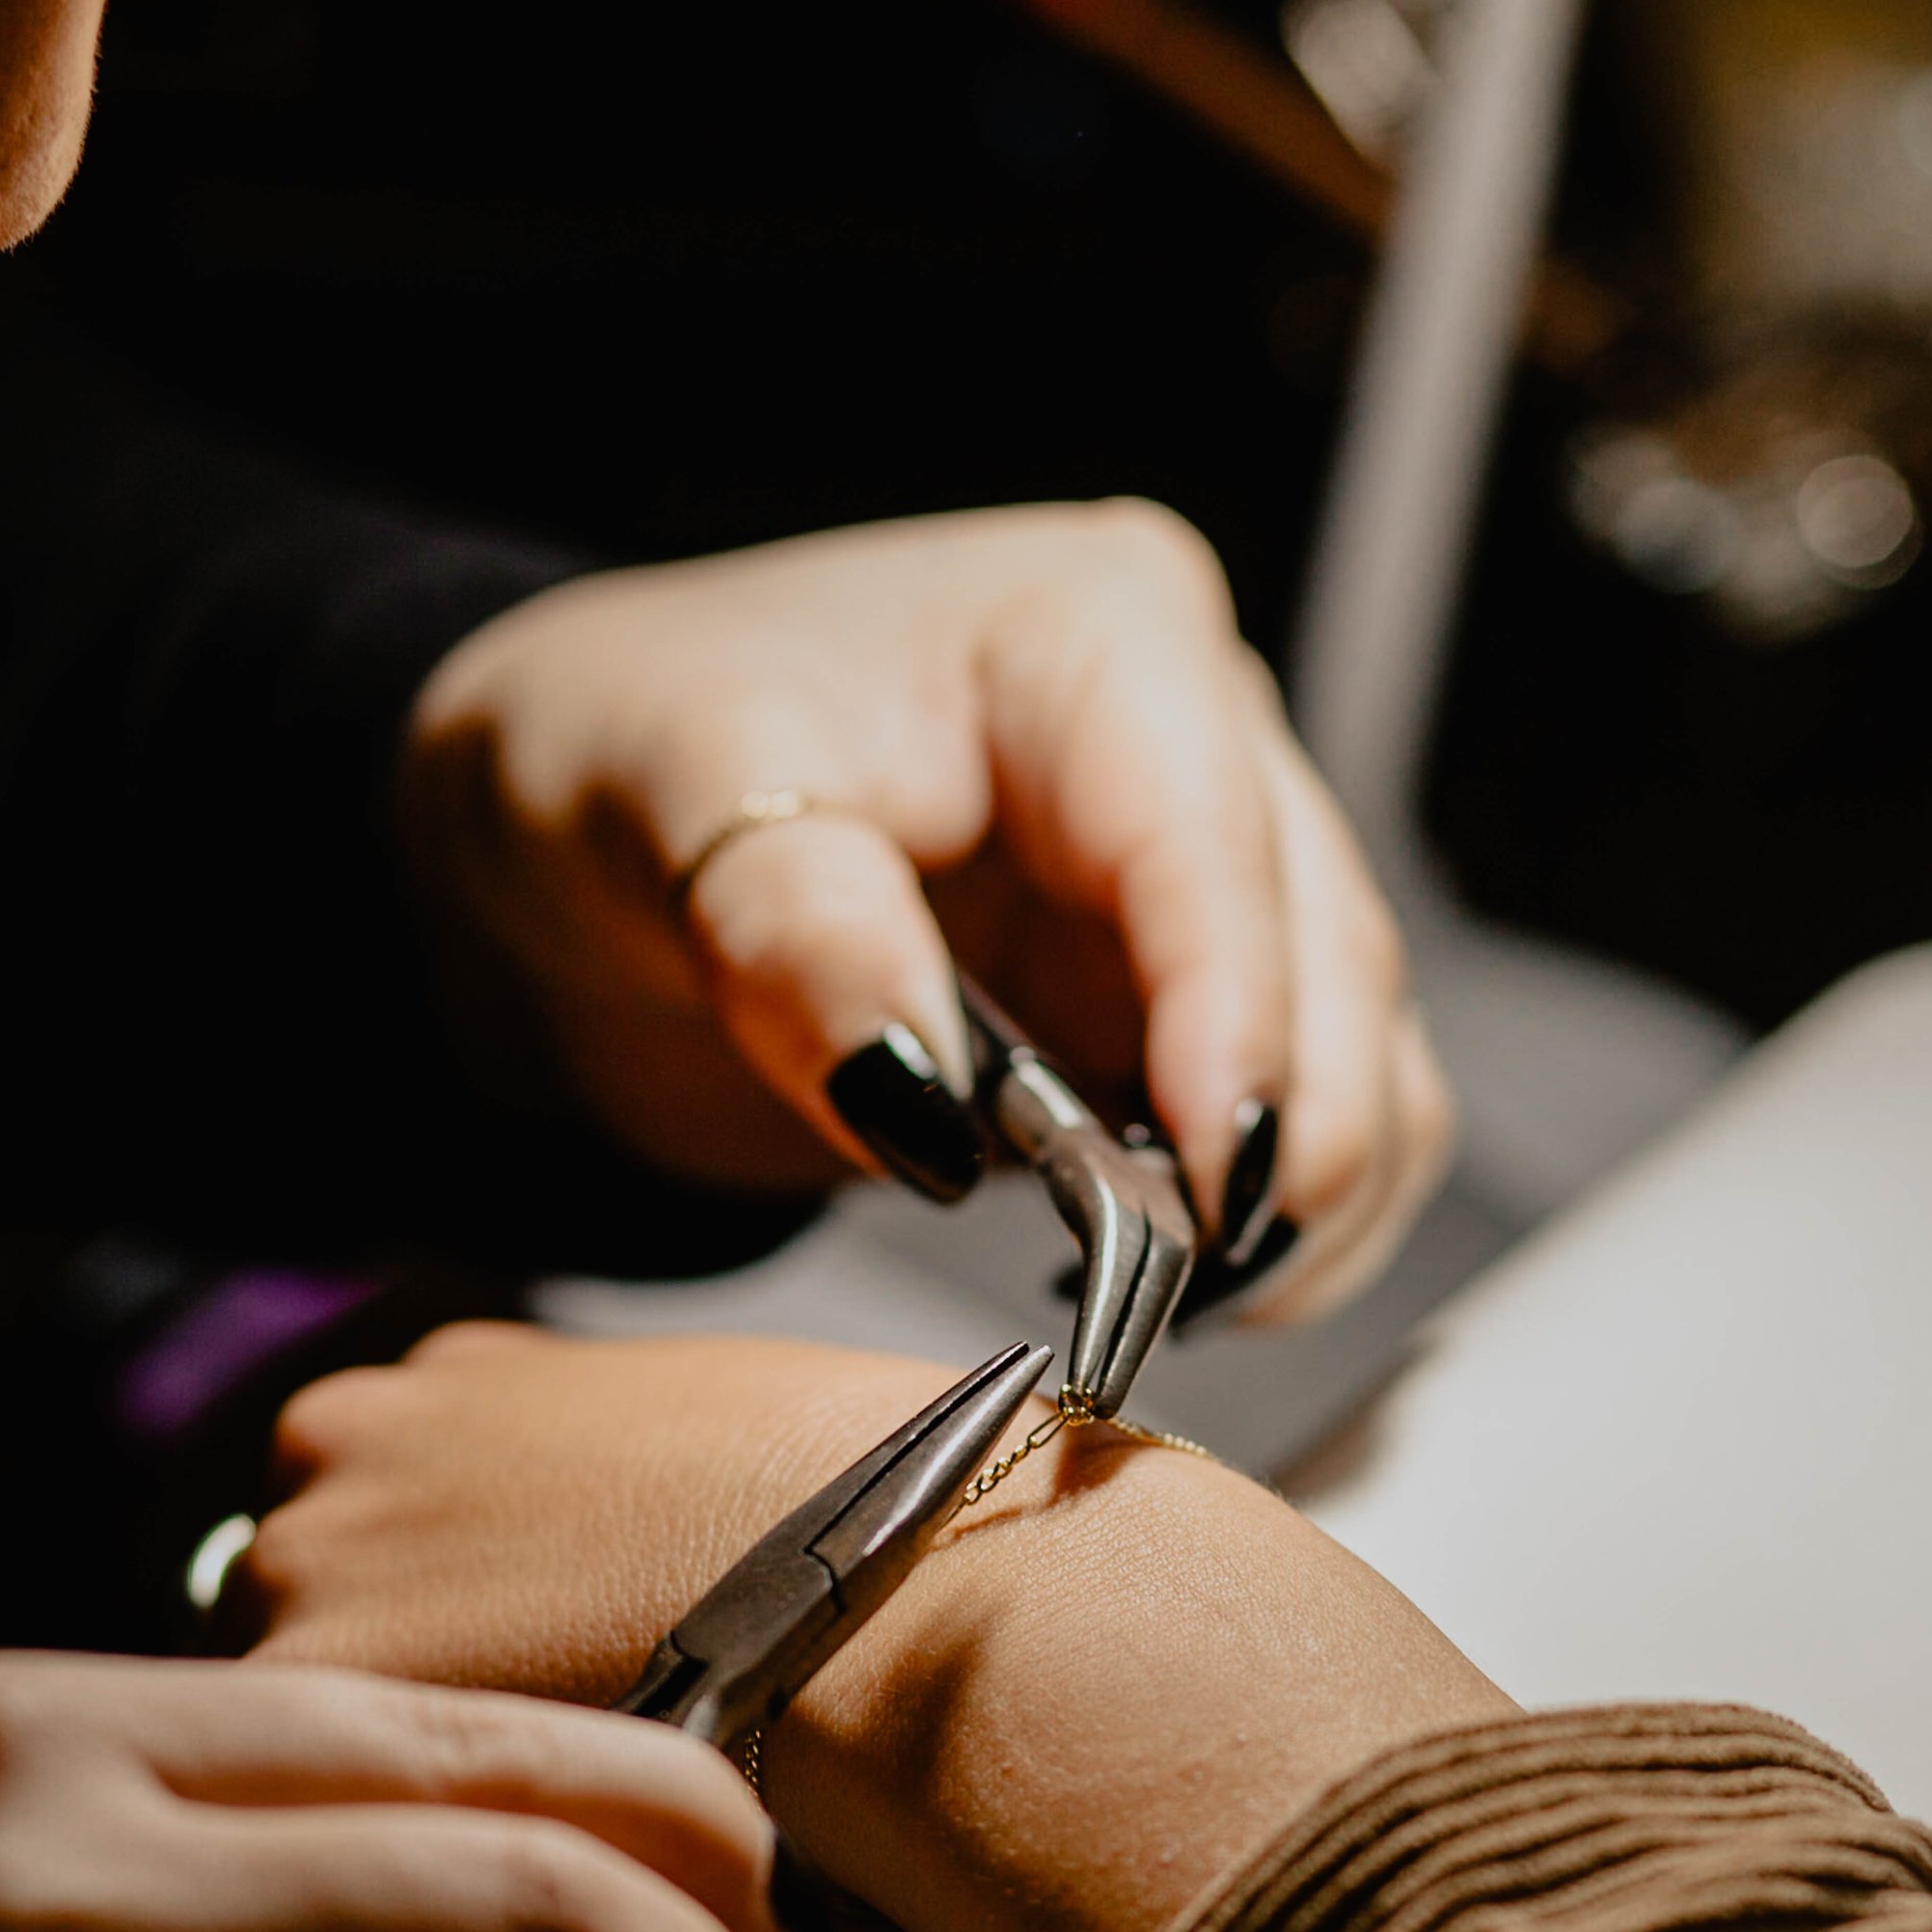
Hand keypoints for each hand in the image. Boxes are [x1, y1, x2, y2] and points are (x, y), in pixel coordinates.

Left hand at [249, 1325, 1510, 1931]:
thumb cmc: (864, 1513)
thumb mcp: (711, 1431)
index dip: (443, 1609)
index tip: (512, 1672)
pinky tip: (489, 1873)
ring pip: (287, 1713)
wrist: (902, 1599)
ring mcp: (309, 1565)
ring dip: (369, 1780)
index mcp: (448, 1380)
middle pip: (302, 1599)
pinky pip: (297, 1814)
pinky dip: (375, 1856)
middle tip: (515, 1768)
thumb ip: (595, 1480)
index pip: (374, 1511)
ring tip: (513, 1836)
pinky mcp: (311, 1697)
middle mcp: (346, 1445)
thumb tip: (606, 1557)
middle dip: (386, 1685)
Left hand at [403, 505, 1450, 1323]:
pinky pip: (1310, 1124)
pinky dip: (1277, 1221)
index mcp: (1093, 634)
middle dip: (1277, 1137)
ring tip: (1169, 1296)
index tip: (1215, 1186)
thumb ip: (800, 935)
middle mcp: (1194, 739)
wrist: (570, 840)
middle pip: (1329, 958)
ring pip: (1361, 1054)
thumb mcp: (667, 805)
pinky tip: (1170, 1275)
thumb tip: (924, 1102)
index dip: (1237, 1024)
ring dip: (1303, 1198)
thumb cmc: (620, 759)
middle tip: (1171, 1285)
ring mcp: (1209, 879)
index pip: (1216, 844)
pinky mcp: (1193, 1007)